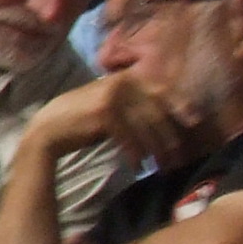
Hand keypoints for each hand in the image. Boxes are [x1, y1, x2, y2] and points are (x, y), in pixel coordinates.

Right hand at [27, 74, 202, 169]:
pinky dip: (135, 153)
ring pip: (146, 126)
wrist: (49, 128)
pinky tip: (138, 166)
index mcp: (125, 77)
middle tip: (178, 155)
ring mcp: (113, 97)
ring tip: (162, 166)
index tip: (194, 123)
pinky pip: (129, 137)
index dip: (180, 106)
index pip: (161, 91)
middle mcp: (121, 83)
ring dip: (156, 149)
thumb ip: (132, 103)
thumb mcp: (110, 104)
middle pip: (157, 111)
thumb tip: (162, 115)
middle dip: (170, 136)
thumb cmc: (81, 119)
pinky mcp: (105, 113)